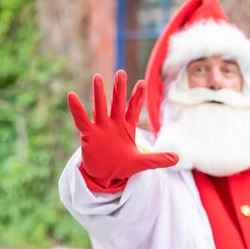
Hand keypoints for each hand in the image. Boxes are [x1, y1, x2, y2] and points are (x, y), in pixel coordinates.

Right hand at [67, 70, 178, 192]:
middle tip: (121, 72)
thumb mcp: (142, 163)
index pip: (133, 108)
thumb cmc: (123, 165)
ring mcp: (100, 127)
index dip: (137, 97)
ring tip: (98, 77)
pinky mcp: (88, 134)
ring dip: (99, 94)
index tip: (143, 82)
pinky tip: (71, 96)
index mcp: (127, 127)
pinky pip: (81, 120)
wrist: (105, 176)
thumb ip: (158, 159)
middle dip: (119, 89)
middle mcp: (113, 123)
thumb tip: (178, 157)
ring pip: (100, 107)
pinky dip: (77, 109)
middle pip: (117, 103)